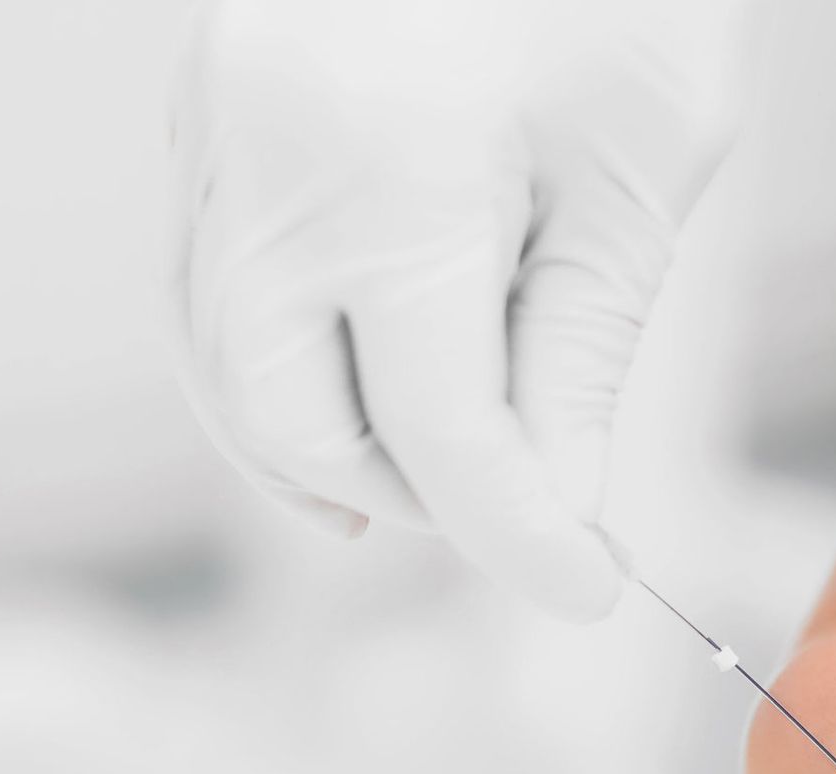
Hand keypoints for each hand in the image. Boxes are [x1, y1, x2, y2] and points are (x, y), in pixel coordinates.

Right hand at [168, 0, 737, 619]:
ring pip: (223, 372)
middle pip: (296, 423)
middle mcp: (263, 155)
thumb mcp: (632, 179)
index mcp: (391, 167)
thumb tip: (554, 510)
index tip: (592, 591)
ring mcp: (210, 130)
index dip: (524, 539)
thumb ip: (579, 353)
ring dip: (333, 454)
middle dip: (419, 499)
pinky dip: (275, 374)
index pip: (444, 431)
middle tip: (528, 512)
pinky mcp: (203, 119)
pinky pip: (205, 294)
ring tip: (444, 479)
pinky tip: (355, 396)